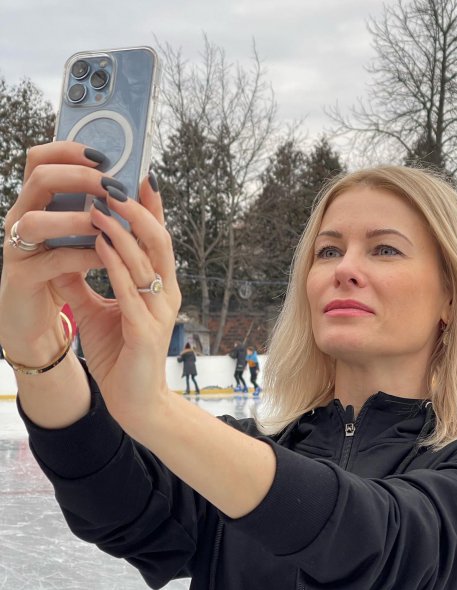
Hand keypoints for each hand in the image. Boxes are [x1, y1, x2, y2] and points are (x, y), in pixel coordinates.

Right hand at [0, 142, 102, 365]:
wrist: (34, 318)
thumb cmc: (59, 271)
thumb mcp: (74, 236)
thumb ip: (90, 212)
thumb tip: (126, 187)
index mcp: (33, 204)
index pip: (40, 160)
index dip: (69, 151)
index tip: (103, 155)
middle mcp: (19, 219)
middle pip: (39, 180)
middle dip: (80, 177)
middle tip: (111, 186)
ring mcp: (17, 247)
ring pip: (36, 220)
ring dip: (76, 217)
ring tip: (105, 219)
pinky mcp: (23, 277)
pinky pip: (54, 261)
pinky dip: (84, 254)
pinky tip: (106, 253)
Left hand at [60, 166, 181, 436]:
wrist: (135, 403)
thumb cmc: (122, 356)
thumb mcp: (100, 313)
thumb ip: (86, 284)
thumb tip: (64, 253)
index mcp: (158, 289)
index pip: (158, 242)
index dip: (152, 210)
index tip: (140, 179)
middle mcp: (165, 295)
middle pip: (160, 242)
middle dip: (141, 211)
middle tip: (118, 183)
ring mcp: (160, 312)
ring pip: (148, 261)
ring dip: (124, 231)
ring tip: (101, 205)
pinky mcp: (147, 332)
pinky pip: (130, 290)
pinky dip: (114, 264)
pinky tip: (99, 244)